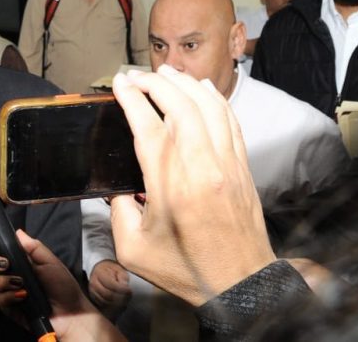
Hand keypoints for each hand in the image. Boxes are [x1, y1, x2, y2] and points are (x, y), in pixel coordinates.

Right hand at [0, 229, 124, 341]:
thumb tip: (17, 231)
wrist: (70, 312)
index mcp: (21, 262)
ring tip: (19, 283)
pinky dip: (9, 296)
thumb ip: (34, 247)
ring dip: (3, 281)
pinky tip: (22, 296)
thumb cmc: (62, 285)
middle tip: (5, 264)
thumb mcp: (50, 262)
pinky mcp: (10, 308)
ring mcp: (10, 292)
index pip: (1, 250)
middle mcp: (12, 275)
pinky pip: (0, 300)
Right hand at [88, 259, 131, 319]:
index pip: (111, 285)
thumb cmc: (112, 270)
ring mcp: (92, 292)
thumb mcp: (119, 270)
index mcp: (99, 272)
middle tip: (129, 297)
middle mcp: (93, 283)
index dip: (122, 289)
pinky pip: (103, 306)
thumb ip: (122, 277)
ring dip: (117, 304)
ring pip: (105, 302)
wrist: (102, 271)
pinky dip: (112, 308)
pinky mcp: (93, 299)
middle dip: (120, 298)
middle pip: (108, 295)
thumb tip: (125, 286)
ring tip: (125, 300)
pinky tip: (120, 304)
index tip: (130, 290)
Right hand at [110, 67, 275, 306]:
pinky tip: (202, 89)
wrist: (240, 284)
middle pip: (181, 106)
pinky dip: (214, 98)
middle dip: (156, 82)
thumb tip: (116, 188)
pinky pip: (230, 120)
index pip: (149, 126)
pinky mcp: (242, 167)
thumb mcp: (133, 249)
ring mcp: (227, 164)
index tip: (120, 83)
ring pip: (210, 106)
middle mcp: (203, 168)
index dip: (132, 98)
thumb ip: (117, 212)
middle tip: (136, 76)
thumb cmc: (187, 270)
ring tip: (166, 73)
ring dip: (186, 83)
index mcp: (172, 187)